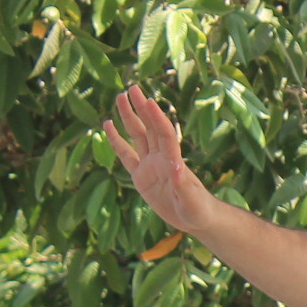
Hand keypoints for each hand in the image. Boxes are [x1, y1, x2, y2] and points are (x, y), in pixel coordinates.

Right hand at [104, 86, 222, 234]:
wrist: (197, 219)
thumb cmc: (199, 211)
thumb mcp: (192, 202)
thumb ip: (184, 186)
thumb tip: (176, 168)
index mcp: (173, 162)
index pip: (163, 134)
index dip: (156, 118)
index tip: (148, 100)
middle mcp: (161, 159)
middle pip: (149, 128)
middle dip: (141, 108)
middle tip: (132, 87)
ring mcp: (150, 166)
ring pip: (137, 135)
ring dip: (129, 117)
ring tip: (120, 97)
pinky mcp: (140, 177)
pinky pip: (125, 155)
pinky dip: (116, 140)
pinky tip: (108, 125)